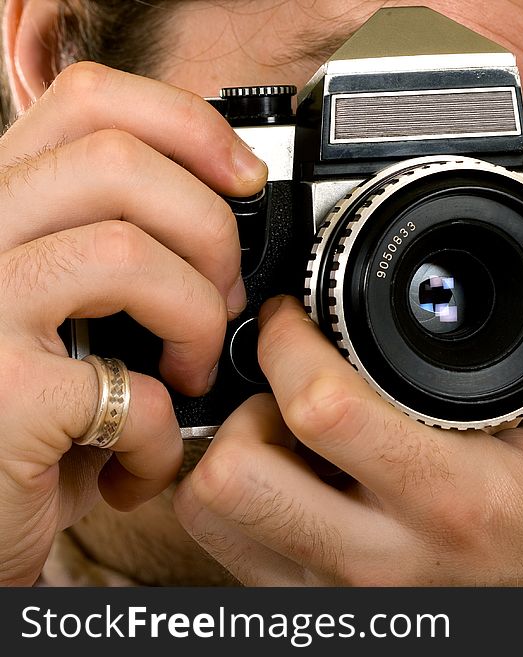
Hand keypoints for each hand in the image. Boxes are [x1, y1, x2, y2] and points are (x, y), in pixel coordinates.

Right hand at [0, 62, 266, 584]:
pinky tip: (137, 461)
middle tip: (225, 301)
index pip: (89, 101)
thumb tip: (231, 207)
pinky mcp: (0, 391)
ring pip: (129, 252)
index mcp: (1, 209)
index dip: (188, 125)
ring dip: (196, 322)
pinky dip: (162, 433)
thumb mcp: (72, 316)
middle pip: (119, 159)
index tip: (244, 179)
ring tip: (186, 378)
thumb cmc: (35, 423)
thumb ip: (120, 248)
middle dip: (210, 231)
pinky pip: (129, 384)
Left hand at [175, 189, 522, 585]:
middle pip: (235, 475)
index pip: (321, 411)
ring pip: (213, 515)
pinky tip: (291, 471)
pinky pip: (227, 550)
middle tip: (288, 377)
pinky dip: (238, 499)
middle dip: (246, 402)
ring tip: (287, 426)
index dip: (288, 342)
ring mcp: (339, 590)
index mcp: (450, 494)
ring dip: (233, 451)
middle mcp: (381, 554)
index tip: (297, 313)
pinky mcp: (317, 606)